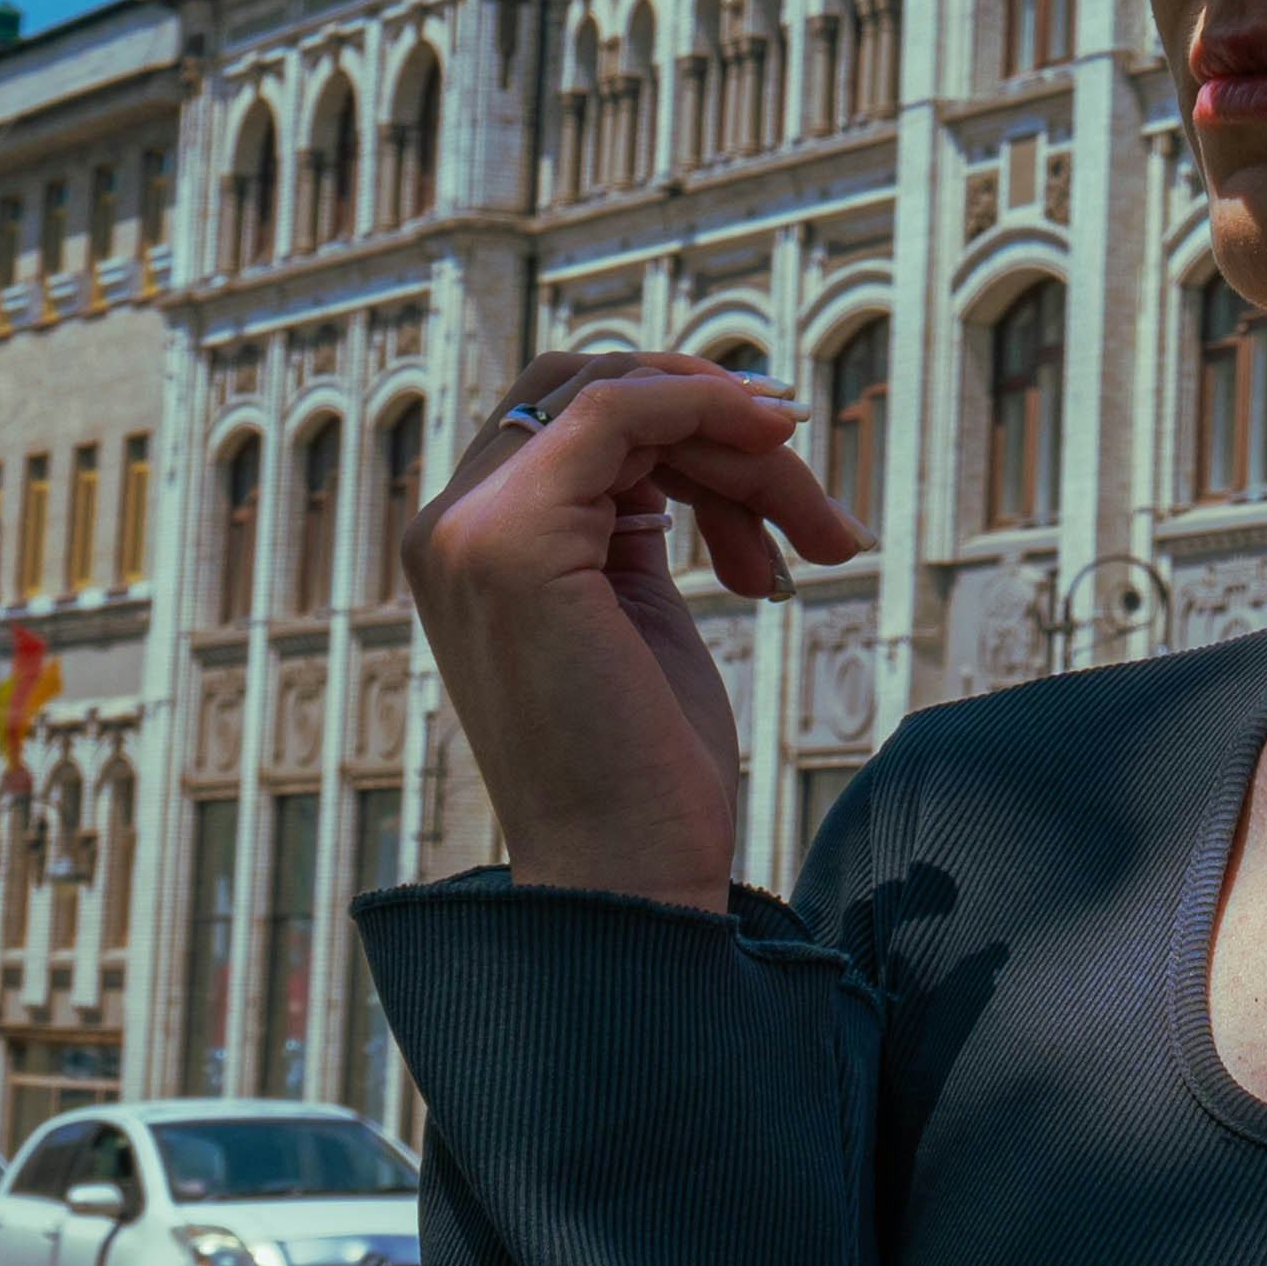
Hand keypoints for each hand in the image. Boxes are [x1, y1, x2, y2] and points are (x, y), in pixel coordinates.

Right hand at [397, 351, 869, 911]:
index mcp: (471, 543)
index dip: (686, 429)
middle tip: (817, 523)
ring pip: (623, 400)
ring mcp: (469, 528)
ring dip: (743, 450)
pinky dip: (706, 405)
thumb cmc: (647, 761)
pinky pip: (616, 408)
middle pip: (597, 397)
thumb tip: (695, 426)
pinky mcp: (511, 537)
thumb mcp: (636, 608)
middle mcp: (449, 526)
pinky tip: (777, 445)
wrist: (629, 868)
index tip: (784, 486)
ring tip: (816, 542)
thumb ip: (632, 518)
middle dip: (719, 434)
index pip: (571, 420)